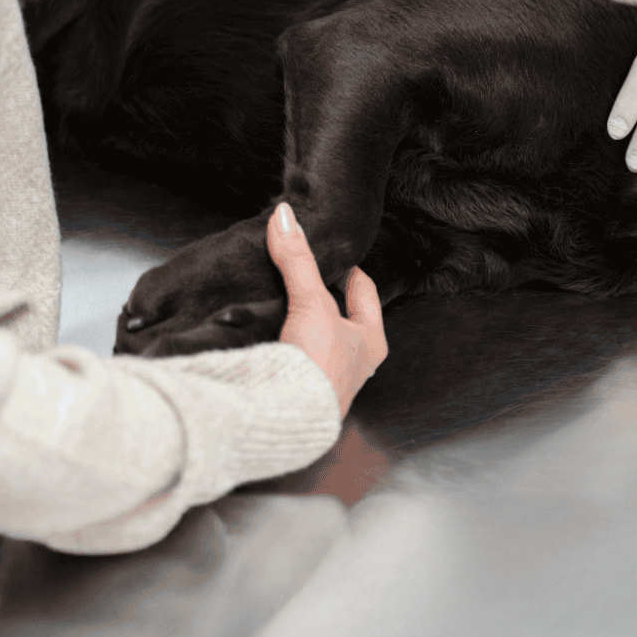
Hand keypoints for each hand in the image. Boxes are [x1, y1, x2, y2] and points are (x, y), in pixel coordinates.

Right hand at [267, 202, 387, 417]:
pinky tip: (264, 337)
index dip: (348, 271)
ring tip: (279, 301)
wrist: (285, 421)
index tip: (332, 256)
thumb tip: (285, 215)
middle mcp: (355, 364)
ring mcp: (327, 383)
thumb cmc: (315, 367)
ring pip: (316, 340)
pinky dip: (281, 345)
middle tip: (304, 275)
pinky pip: (292, 361)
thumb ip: (297, 259)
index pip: (363, 292)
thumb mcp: (310, 303)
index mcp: (371, 341)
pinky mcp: (298, 397)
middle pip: (339, 317)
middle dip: (322, 298)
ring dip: (299, 324)